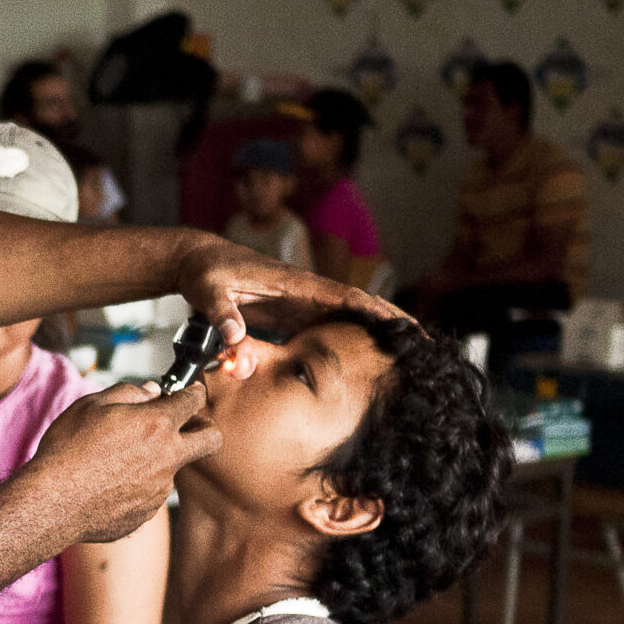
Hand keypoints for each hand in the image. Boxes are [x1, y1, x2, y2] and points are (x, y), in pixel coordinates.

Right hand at [23, 383, 218, 545]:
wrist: (51, 503)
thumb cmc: (67, 451)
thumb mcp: (92, 405)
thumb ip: (129, 393)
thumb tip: (150, 392)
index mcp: (158, 425)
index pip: (193, 400)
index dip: (193, 392)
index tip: (190, 393)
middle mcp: (167, 458)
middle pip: (211, 440)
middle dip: (206, 428)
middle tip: (188, 426)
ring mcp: (159, 489)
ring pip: (172, 469)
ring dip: (157, 461)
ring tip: (116, 461)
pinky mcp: (146, 514)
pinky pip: (149, 494)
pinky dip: (136, 487)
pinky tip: (108, 485)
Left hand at [173, 230, 402, 348]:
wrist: (198, 263)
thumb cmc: (204, 272)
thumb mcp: (209, 291)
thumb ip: (222, 314)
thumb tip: (234, 339)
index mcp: (294, 282)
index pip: (344, 296)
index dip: (376, 310)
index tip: (404, 326)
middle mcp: (305, 292)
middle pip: (358, 307)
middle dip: (392, 322)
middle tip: (425, 344)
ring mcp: (301, 304)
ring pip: (348, 319)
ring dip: (377, 334)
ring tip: (409, 357)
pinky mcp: (292, 315)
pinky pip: (328, 328)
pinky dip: (351, 340)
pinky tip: (368, 359)